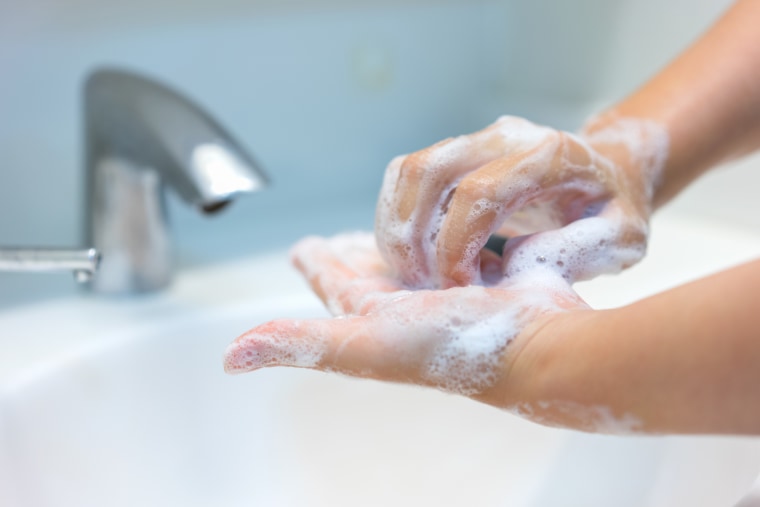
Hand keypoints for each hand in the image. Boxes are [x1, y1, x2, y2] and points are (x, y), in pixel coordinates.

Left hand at [224, 232, 587, 405]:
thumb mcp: (363, 341)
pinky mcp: (488, 272)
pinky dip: (452, 231)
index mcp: (374, 314)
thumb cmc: (453, 349)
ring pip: (416, 254)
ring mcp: (450, 289)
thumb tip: (230, 358)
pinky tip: (454, 224)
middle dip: (355, 250)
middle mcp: (409, 304)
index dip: (316, 263)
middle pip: (373, 268)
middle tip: (340, 234)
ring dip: (403, 238)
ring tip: (394, 224)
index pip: (334, 281)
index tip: (300, 244)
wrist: (537, 346)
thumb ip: (298, 342)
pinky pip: (460, 244)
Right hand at [375, 115, 667, 288]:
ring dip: (396, 227)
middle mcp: (506, 136)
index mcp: (550, 155)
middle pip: (429, 171)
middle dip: (412, 237)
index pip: (478, 193)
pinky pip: (406, 177)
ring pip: (408, 171)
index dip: (456, 247)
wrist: (607, 172)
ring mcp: (477, 140)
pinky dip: (396, 218)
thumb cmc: (615, 209)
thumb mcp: (624, 238)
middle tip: (423, 285)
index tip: (461, 290)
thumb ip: (583, 249)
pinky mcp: (457, 153)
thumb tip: (519, 263)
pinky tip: (414, 255)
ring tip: (412, 273)